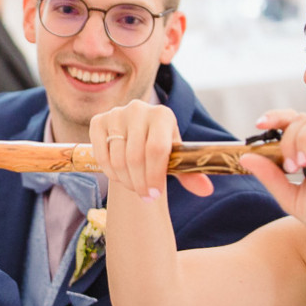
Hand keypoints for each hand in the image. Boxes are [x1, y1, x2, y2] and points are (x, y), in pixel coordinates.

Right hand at [89, 100, 213, 199]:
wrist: (137, 136)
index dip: (155, 175)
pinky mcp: (98, 121)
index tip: (155, 194)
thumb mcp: (176, 159)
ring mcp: (116, 113)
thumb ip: (190, 174)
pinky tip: (118, 177)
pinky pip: (101, 154)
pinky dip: (109, 171)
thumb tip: (207, 191)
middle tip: (144, 196)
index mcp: (163, 115)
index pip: (157, 148)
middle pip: (136, 156)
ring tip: (133, 187)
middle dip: (140, 183)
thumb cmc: (161, 149)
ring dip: (125, 180)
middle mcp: (139, 109)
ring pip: (118, 158)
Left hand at [239, 109, 305, 251]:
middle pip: (302, 120)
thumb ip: (270, 176)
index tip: (259, 124)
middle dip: (290, 139)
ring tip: (303, 163)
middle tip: (291, 166)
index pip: (291, 124)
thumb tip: (245, 157)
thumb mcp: (290, 197)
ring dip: (305, 137)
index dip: (275, 118)